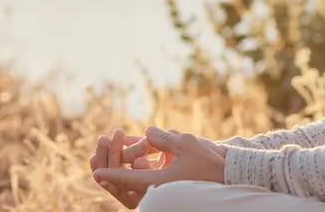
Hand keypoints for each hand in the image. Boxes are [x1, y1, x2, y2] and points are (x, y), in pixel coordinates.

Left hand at [92, 126, 226, 197]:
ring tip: (115, 150)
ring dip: (124, 169)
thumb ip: (162, 138)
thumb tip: (147, 132)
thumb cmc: (208, 161)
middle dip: (113, 167)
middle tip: (100, 153)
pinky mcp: (169, 190)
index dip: (111, 174)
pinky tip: (137, 156)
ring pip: (135, 185)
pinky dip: (137, 172)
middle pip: (127, 184)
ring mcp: (163, 192)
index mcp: (159, 182)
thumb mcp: (185, 144)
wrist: (228, 176)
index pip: (128, 179)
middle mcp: (158, 191)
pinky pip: (146, 184)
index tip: (96, 173)